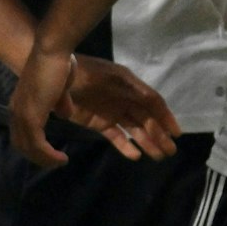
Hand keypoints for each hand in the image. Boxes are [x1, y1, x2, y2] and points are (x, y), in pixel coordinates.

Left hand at [8, 45, 73, 168]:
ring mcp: (22, 114)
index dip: (34, 146)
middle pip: (21, 144)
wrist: (52, 51)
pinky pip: (38, 145)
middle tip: (55, 162)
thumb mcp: (60, 88)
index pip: (21, 133)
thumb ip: (60, 102)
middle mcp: (16, 110)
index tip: (49, 153)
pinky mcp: (31, 116)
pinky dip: (48, 155)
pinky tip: (61, 158)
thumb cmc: (57, 64)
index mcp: (20, 104)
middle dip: (38, 157)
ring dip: (45, 159)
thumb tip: (64, 115)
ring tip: (60, 162)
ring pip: (29, 147)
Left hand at [57, 56, 180, 160]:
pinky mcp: (98, 121)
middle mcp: (123, 97)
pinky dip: (125, 145)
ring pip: (134, 128)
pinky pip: (116, 135)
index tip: (176, 132)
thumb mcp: (94, 73)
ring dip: (147, 141)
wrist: (51, 71)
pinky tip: (135, 156)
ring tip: (158, 156)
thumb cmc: (72, 69)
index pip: (151, 101)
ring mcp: (112, 110)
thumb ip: (115, 85)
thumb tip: (140, 100)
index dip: (164, 116)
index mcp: (126, 83)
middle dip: (159, 134)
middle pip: (146, 117)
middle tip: (170, 151)